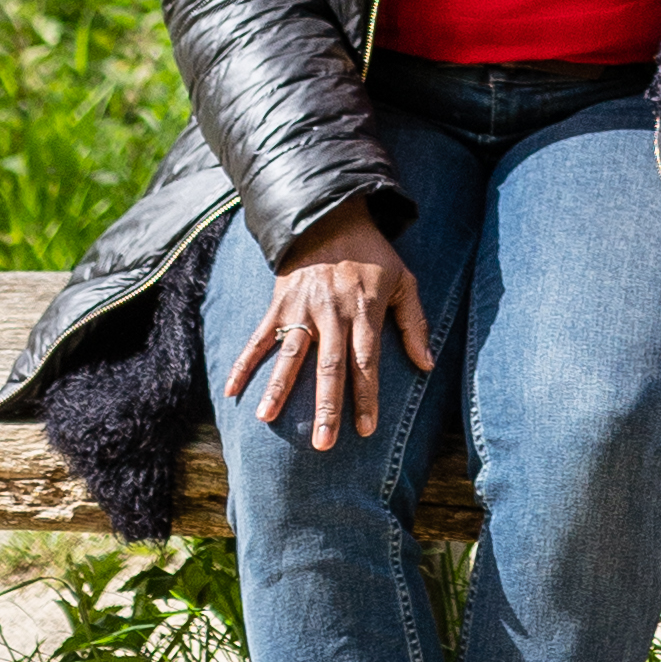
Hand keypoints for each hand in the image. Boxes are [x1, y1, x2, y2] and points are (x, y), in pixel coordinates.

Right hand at [225, 210, 433, 449]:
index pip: (366, 361)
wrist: (330, 218)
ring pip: (291, 354)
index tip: (365, 429)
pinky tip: (232, 390)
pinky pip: (260, 337)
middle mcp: (333, 312)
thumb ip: (415, 323)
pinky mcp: (280, 303)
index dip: (366, 396)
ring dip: (278, 387)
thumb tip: (428, 365)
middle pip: (329, 366)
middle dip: (325, 406)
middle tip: (321, 442)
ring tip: (266, 419)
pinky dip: (244, 362)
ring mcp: (303, 308)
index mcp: (365, 310)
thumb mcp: (403, 281)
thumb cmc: (373, 256)